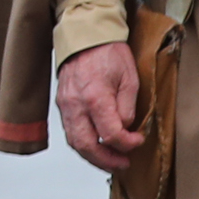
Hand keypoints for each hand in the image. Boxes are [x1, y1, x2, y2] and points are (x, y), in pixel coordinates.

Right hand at [56, 40, 143, 174]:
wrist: (85, 35)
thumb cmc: (108, 52)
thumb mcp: (130, 78)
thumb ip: (127, 107)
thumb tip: (125, 128)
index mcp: (95, 97)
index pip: (110, 134)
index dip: (127, 144)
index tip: (137, 141)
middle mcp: (76, 104)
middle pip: (86, 146)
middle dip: (106, 160)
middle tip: (122, 164)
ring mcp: (65, 105)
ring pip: (74, 142)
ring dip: (93, 156)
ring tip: (110, 160)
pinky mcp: (62, 104)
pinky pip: (70, 131)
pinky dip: (83, 144)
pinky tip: (96, 146)